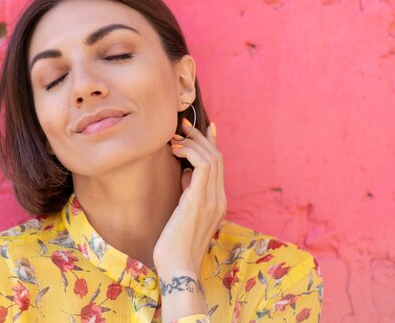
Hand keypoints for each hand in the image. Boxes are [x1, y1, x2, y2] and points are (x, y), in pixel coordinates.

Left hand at [153, 119, 226, 275]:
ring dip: (193, 141)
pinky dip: (190, 151)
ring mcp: (213, 200)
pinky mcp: (200, 200)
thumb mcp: (183, 213)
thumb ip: (189, 192)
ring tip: (174, 137)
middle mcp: (219, 199)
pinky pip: (202, 165)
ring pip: (212, 157)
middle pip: (217, 156)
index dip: (211, 142)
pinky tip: (176, 150)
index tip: (200, 127)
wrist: (177, 269)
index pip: (218, 165)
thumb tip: (186, 171)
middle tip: (181, 125)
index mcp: (217, 202)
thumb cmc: (174, 245)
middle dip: (199, 136)